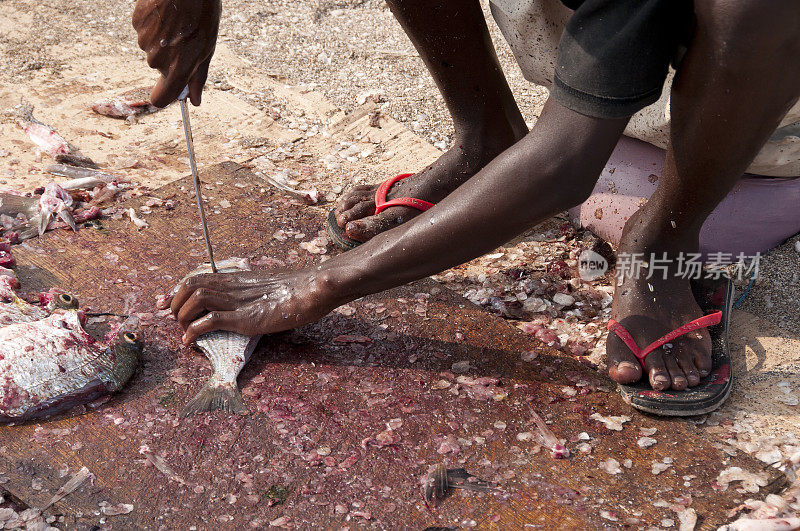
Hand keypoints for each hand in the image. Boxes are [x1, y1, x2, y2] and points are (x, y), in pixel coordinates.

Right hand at [132, 0, 220, 106]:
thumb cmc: (202, 15)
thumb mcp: (207, 48)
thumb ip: (198, 77)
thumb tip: (195, 101)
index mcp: (177, 68)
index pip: (160, 98)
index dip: (163, 97)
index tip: (166, 93)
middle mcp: (158, 59)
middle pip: (159, 68)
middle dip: (170, 58)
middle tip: (184, 37)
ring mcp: (145, 41)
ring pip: (152, 48)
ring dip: (162, 40)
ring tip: (176, 22)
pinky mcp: (137, 24)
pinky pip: (144, 32)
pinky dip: (153, 26)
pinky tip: (165, 13)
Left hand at [158, 269, 338, 344]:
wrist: (312, 289)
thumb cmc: (296, 289)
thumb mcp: (267, 286)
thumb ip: (251, 292)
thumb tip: (245, 300)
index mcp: (236, 278)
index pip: (196, 277)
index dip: (175, 290)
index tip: (164, 303)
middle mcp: (233, 286)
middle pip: (190, 286)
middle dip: (175, 304)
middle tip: (175, 321)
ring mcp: (238, 302)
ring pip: (195, 300)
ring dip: (183, 317)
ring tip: (185, 333)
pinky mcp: (245, 318)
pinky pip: (210, 321)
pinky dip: (194, 332)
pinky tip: (191, 343)